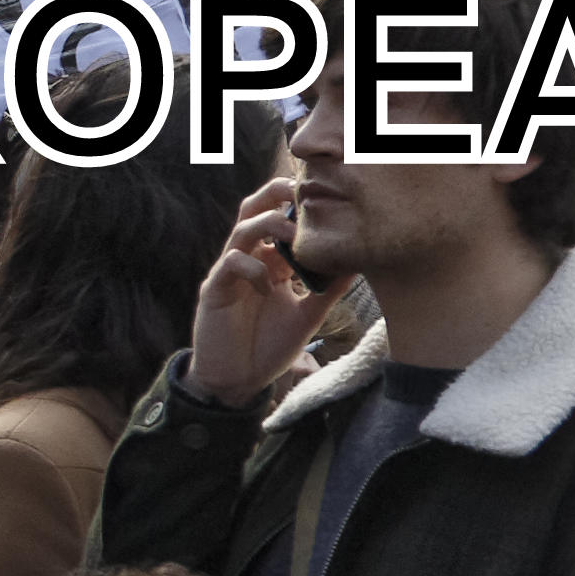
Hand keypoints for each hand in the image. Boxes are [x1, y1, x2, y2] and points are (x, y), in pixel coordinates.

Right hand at [180, 178, 330, 407]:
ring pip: (243, 228)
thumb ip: (330, 289)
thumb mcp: (309, 316)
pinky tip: (269, 290)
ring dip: (270, 224)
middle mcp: (250, 258)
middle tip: (305, 193)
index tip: (329, 197)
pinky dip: (253, 269)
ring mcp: (230, 272)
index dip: (300, 203)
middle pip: (256, 208)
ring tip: (295, 236)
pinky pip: (231, 263)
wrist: (237, 383)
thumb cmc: (268, 347)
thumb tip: (360, 262)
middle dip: (277, 192)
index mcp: (271, 261)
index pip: (282, 217)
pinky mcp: (215, 289)